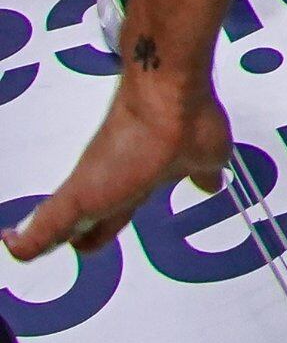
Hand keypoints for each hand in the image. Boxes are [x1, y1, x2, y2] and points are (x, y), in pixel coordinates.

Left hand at [7, 65, 231, 263]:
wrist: (167, 98)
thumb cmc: (187, 122)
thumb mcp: (209, 155)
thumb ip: (204, 174)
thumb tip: (211, 184)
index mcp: (144, 183)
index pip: (116, 215)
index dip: (101, 231)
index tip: (84, 241)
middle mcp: (113, 186)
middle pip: (86, 222)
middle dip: (75, 237)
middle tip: (65, 243)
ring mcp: (93, 189)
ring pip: (60, 225)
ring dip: (48, 238)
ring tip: (23, 243)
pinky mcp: (78, 195)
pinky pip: (46, 229)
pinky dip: (31, 243)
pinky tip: (13, 245)